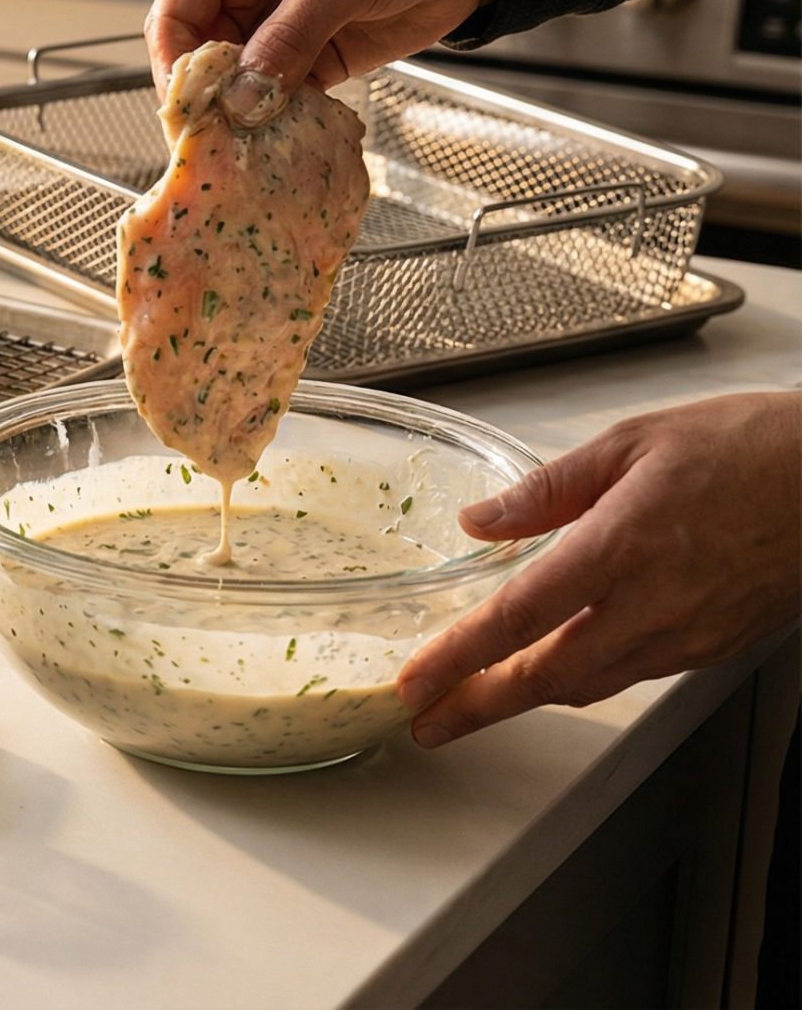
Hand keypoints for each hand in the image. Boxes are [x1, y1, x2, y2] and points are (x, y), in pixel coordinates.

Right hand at [145, 0, 500, 125]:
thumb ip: (289, 38)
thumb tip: (242, 101)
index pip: (174, 15)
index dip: (177, 66)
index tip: (189, 113)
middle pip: (199, 58)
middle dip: (210, 101)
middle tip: (217, 146)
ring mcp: (274, 25)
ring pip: (237, 85)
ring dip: (244, 118)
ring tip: (249, 153)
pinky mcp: (309, 55)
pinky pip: (278, 97)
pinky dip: (280, 122)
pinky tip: (284, 144)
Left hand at [395, 392, 801, 747]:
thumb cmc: (750, 447)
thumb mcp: (633, 442)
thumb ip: (547, 488)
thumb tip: (480, 521)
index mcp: (623, 545)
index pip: (520, 616)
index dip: (460, 657)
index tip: (414, 683)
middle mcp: (654, 603)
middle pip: (547, 676)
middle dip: (477, 706)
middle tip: (425, 722)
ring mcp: (689, 634)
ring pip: (589, 684)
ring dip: (525, 699)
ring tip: (472, 703)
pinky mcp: (715, 646)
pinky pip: (632, 675)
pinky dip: (581, 680)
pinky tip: (552, 671)